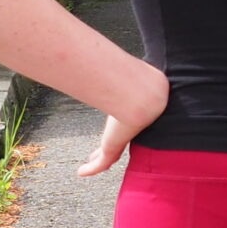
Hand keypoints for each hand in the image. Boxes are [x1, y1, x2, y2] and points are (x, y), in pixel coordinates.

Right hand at [79, 59, 169, 177]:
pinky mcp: (112, 148)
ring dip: (97, 162)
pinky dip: (91, 169)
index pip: (123, 128)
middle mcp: (128, 131)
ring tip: (86, 168)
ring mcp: (120, 141)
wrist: (144, 98)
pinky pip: (100, 164)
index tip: (109, 134)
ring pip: (107, 157)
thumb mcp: (130, 77)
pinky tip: (82, 173)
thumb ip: (128, 68)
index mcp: (133, 116)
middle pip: (116, 145)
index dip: (116, 132)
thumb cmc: (140, 84)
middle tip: (96, 155)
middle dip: (106, 150)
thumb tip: (132, 55)